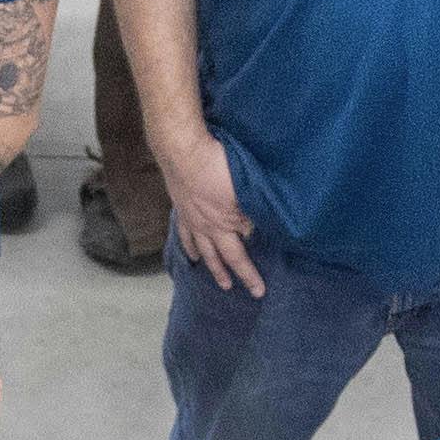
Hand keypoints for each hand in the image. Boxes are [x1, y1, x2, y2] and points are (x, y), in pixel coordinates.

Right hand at [162, 127, 264, 295]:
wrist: (182, 149)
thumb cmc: (216, 165)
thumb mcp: (242, 190)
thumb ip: (248, 214)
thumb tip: (250, 231)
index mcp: (221, 225)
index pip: (238, 256)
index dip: (249, 274)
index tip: (258, 290)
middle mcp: (204, 227)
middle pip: (218, 257)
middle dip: (228, 275)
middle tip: (235, 290)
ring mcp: (190, 218)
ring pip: (200, 248)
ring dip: (209, 265)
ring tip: (215, 277)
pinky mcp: (180, 207)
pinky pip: (184, 233)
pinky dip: (189, 246)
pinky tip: (192, 252)